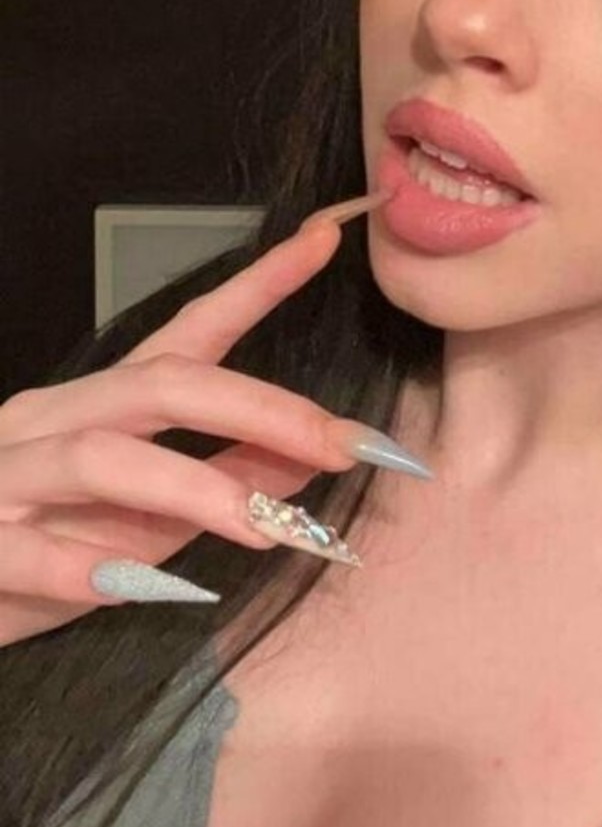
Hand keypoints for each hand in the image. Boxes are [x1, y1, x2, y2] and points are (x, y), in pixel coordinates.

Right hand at [0, 195, 408, 646]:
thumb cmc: (40, 556)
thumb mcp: (145, 523)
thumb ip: (220, 485)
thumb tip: (310, 458)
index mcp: (98, 405)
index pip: (189, 333)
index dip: (258, 286)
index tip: (325, 239)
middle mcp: (50, 420)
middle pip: (160, 384)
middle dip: (260, 410)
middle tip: (343, 445)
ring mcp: (4, 475)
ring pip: (101, 456)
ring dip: (192, 489)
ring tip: (265, 530)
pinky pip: (23, 547)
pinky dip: (79, 564)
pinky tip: (133, 586)